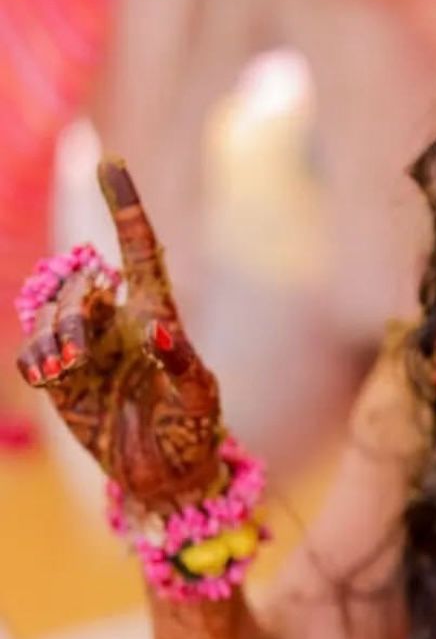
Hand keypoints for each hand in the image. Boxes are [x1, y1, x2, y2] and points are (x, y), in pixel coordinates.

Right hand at [15, 159, 221, 510]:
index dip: (124, 206)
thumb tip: (154, 326)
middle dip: (74, 296)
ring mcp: (86, 348)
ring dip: (55, 328)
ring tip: (70, 363)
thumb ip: (181, 361)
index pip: (138, 250)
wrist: (168, 475)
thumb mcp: (199, 399)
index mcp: (157, 313)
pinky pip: (34, 353)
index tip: (110, 162)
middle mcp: (116, 322)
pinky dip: (37, 356)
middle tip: (84, 334)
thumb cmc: (193, 429)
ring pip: (51, 311)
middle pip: (80, 278)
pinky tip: (52, 373)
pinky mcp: (61, 381)